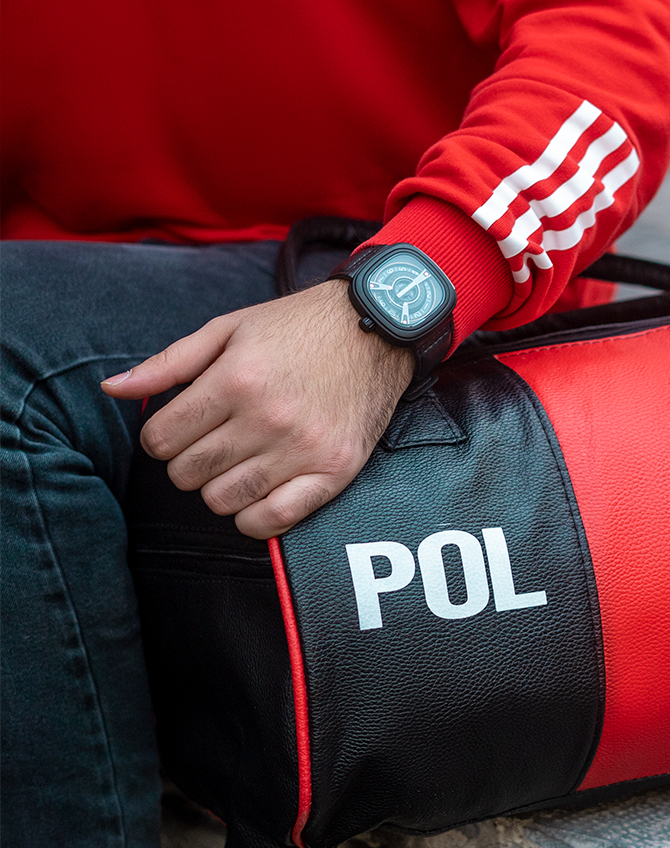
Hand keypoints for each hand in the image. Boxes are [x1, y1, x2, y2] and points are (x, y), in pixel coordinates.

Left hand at [102, 281, 412, 538]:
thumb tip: (112, 389)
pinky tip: (258, 492)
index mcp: (237, 379)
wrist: (377, 328)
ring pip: (223, 501)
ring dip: (219, 487)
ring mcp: (303, 448)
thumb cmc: (299, 326)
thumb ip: (169, 362)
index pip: (160, 440)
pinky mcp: (334, 470)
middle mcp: (269, 418)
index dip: (161, 436)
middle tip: (211, 441)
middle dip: (187, 461)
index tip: (181, 426)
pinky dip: (254, 517)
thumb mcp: (230, 328)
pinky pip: (273, 521)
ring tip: (237, 462)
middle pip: (187, 474)